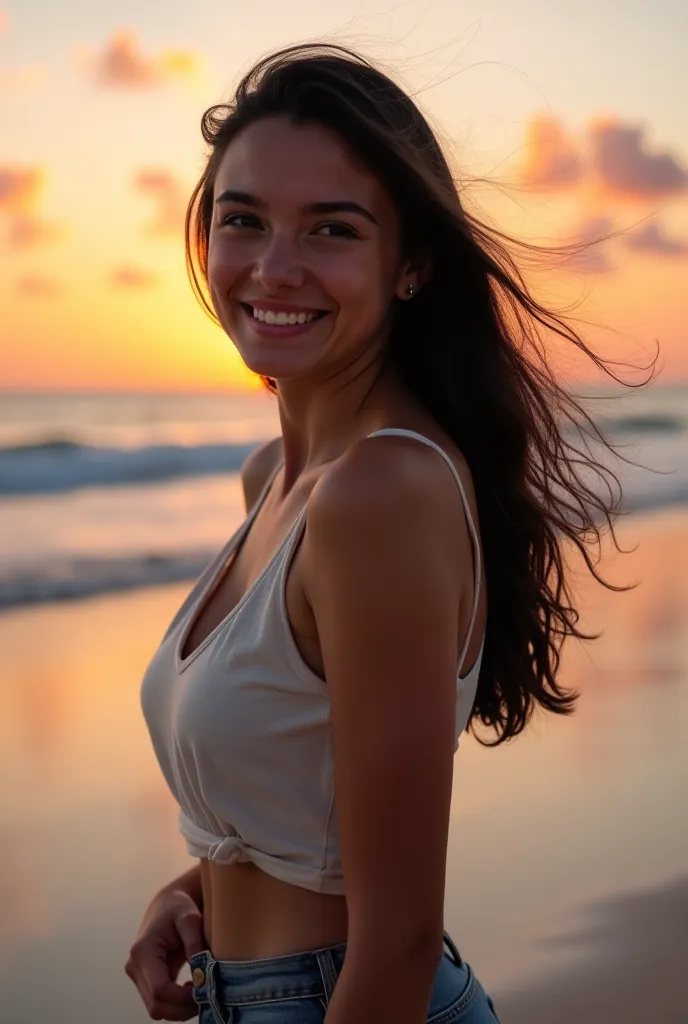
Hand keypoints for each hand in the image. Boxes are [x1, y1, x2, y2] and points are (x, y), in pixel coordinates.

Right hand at [125, 886, 206, 1020]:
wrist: (167, 903)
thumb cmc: (179, 908)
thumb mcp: (191, 919)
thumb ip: (195, 944)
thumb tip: (202, 974)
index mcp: (142, 951)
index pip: (160, 990)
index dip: (183, 997)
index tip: (205, 989)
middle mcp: (134, 966)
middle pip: (156, 1006)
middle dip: (183, 1008)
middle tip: (208, 996)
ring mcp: (137, 976)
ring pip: (157, 1009)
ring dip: (181, 1009)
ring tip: (202, 991)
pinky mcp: (144, 980)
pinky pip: (160, 1003)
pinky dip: (177, 1003)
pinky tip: (193, 988)